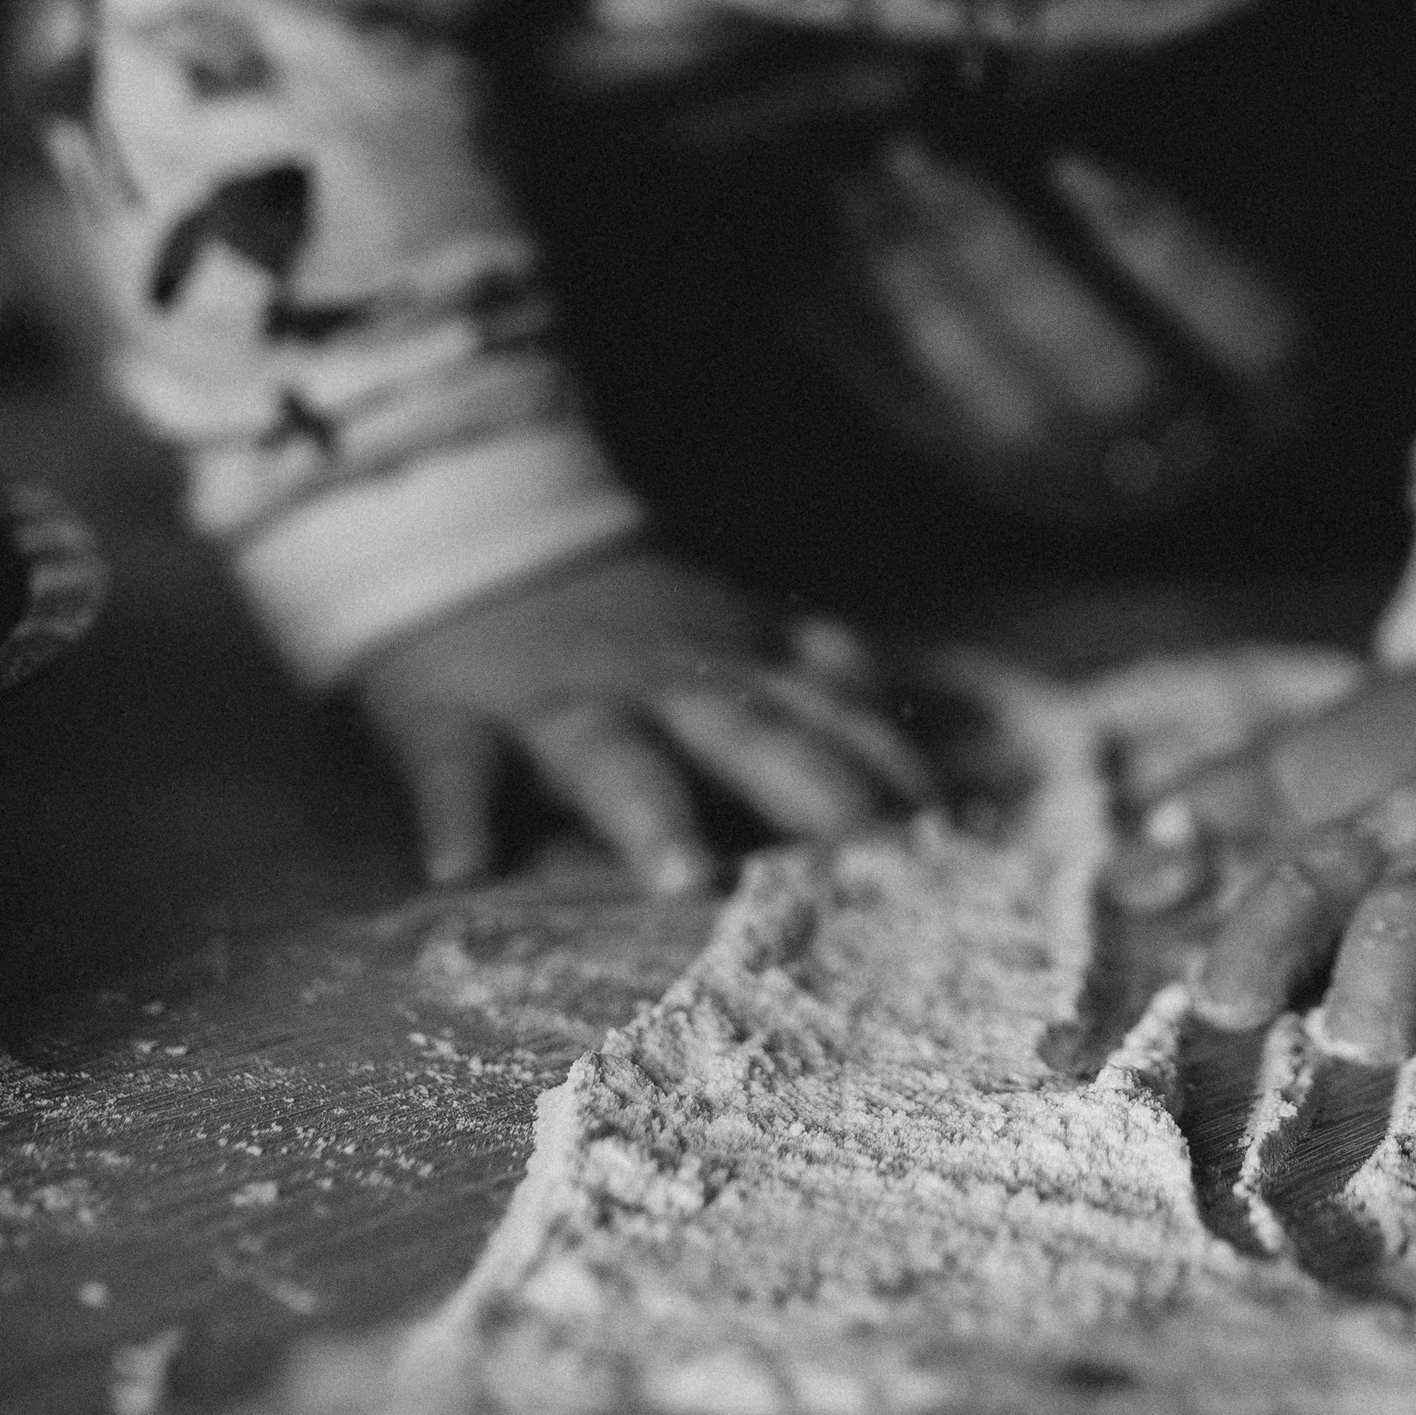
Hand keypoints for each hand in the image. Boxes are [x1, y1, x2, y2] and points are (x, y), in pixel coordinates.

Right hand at [355, 547, 932, 894]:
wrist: (474, 537)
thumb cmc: (625, 623)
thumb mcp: (738, 638)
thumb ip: (828, 685)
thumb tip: (941, 765)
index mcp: (731, 672)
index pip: (830, 724)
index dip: (893, 777)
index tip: (960, 843)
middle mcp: (662, 687)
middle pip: (747, 736)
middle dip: (812, 795)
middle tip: (873, 867)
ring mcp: (560, 704)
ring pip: (611, 754)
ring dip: (650, 811)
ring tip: (684, 877)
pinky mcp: (455, 719)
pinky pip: (456, 767)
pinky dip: (456, 812)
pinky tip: (460, 868)